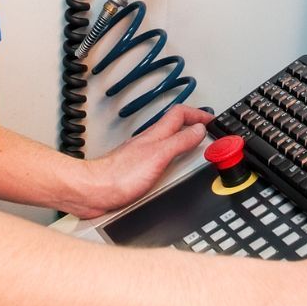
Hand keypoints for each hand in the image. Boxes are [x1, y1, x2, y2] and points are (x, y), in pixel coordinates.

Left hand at [67, 104, 212, 218]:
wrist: (94, 191)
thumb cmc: (119, 175)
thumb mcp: (158, 156)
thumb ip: (179, 142)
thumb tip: (198, 130)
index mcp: (156, 135)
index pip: (180, 114)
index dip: (197, 114)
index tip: (212, 119)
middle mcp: (149, 143)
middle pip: (174, 126)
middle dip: (192, 124)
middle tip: (206, 129)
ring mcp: (142, 156)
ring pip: (167, 141)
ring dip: (182, 140)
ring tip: (195, 144)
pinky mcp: (137, 171)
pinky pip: (159, 158)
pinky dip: (171, 158)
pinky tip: (172, 167)